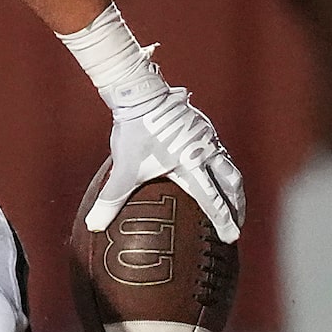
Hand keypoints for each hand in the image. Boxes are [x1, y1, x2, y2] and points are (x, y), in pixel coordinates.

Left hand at [88, 85, 243, 243]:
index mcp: (191, 165)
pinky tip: (219, 175)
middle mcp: (205, 152)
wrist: (141, 94)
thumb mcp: (123, 169)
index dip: (223, 221)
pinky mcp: (204, 128)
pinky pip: (222, 152)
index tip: (231, 237)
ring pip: (230, 168)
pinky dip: (226, 169)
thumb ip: (111, 199)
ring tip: (234, 204)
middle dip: (237, 207)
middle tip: (237, 225)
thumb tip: (93, 225)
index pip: (212, 200)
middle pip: (232, 185)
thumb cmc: (134, 131)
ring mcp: (208, 138)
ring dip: (234, 188)